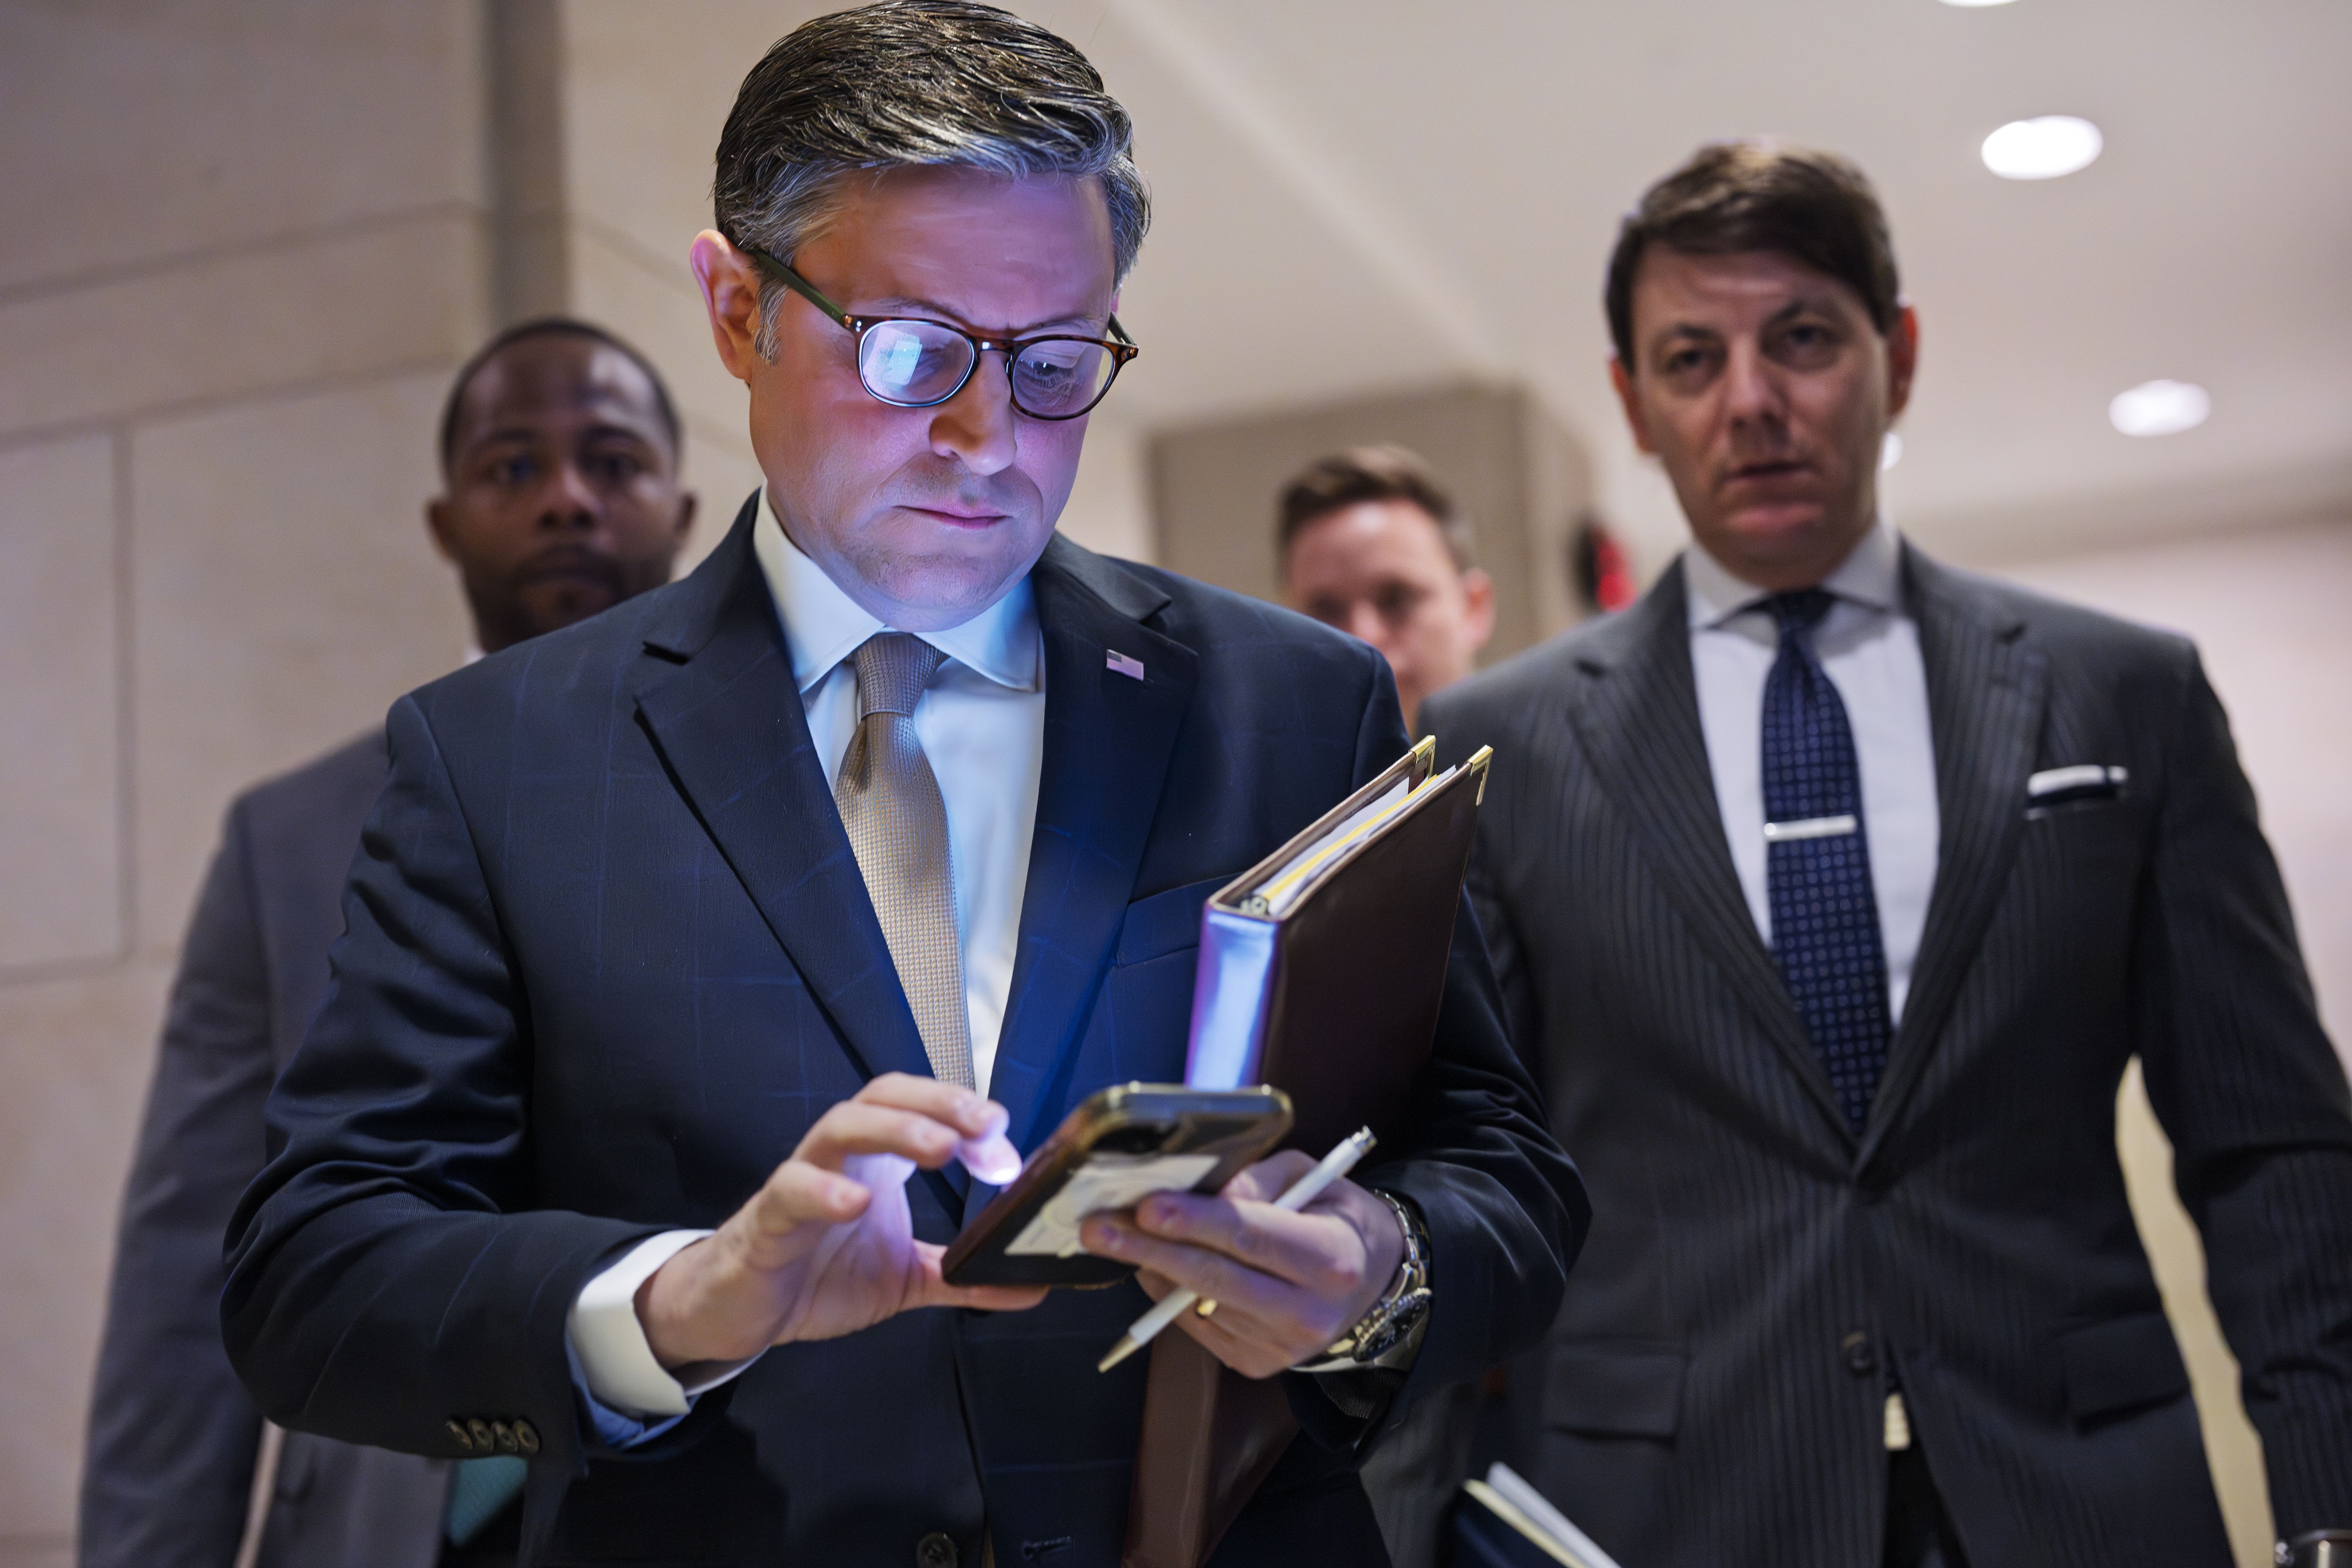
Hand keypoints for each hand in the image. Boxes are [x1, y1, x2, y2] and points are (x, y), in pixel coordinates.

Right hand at [638, 1074, 1041, 1368]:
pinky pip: (791, 1190)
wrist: (744, 1312)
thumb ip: (964, 1277)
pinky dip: (823, 1190)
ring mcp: (801, 1181)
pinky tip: (855, 1202)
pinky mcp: (768, 1220)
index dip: (965, 1116)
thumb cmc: (820, 1277)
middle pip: (885, 1097)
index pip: (923, 1110)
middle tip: (986, 1126)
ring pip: (839, 1127)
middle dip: (940, 1103)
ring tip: (939, 1147)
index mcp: (877, 1161)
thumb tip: (1033, 1286)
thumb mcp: (905, 1279)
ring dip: (894, 1129)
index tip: (1005, 1145)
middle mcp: (842, 1157)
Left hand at [1079, 1150, 1404, 1377]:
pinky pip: (1196, 1326)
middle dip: (1150, 1250)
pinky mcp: (1257, 1365)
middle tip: (1098, 1228)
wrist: (1370, 1283)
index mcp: (1330, 1257)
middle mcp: (1309, 1312)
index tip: (1147, 1206)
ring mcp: (1281, 1347)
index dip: (1195, 1222)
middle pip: (1215, 1277)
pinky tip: (1159, 1267)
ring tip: (1119, 1236)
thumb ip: (1260, 1179)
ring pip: (1198, 1304)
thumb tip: (1206, 1193)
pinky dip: (1169, 1295)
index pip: (1252, 1237)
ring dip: (1152, 1269)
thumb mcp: (1313, 1178)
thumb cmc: (1334, 1217)